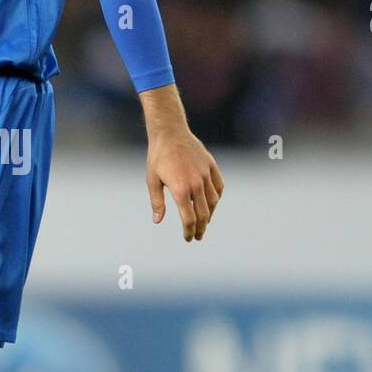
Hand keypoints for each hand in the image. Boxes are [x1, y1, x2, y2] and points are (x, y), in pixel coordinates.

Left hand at [146, 126, 223, 240]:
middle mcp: (196, 183)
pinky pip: (219, 186)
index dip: (189, 231)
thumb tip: (157, 221)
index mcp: (180, 189)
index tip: (188, 238)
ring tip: (205, 222)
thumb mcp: (152, 180)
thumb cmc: (157, 157)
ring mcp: (206, 174)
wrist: (170, 132)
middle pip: (203, 213)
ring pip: (213, 201)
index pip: (189, 218)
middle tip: (198, 236)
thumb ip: (157, 202)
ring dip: (210, 215)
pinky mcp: (211, 166)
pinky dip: (217, 198)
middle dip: (201, 228)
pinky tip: (212, 203)